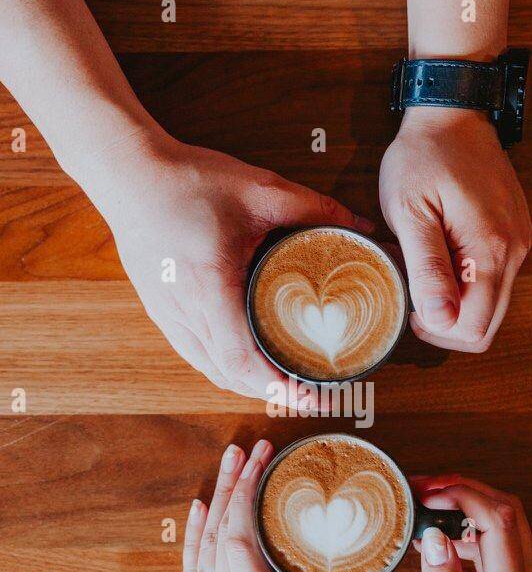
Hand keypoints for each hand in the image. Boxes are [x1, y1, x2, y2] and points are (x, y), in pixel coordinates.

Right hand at [87, 130, 370, 402]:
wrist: (128, 174)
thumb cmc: (189, 181)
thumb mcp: (261, 190)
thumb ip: (317, 210)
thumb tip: (364, 228)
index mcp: (210, 288)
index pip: (243, 362)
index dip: (279, 387)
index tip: (314, 396)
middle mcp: (186, 312)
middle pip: (232, 377)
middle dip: (276, 393)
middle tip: (316, 394)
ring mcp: (168, 317)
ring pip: (213, 371)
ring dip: (251, 384)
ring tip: (289, 381)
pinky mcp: (161, 312)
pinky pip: (198, 355)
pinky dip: (228, 368)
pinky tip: (251, 360)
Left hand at [173, 439, 381, 571]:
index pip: (247, 544)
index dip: (252, 496)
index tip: (268, 462)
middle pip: (224, 536)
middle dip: (237, 484)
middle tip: (253, 446)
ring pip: (204, 550)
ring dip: (216, 501)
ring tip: (229, 462)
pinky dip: (193, 540)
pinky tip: (199, 513)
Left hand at [379, 108, 531, 351]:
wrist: (452, 112)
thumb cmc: (424, 156)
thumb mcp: (410, 212)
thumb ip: (427, 269)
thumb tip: (440, 319)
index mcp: (491, 250)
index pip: (474, 328)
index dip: (437, 329)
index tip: (409, 305)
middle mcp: (515, 252)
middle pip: (487, 323)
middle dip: (447, 322)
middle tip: (413, 294)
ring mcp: (519, 244)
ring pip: (490, 303)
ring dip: (455, 300)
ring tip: (424, 268)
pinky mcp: (514, 235)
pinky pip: (493, 279)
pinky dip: (466, 281)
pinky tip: (441, 256)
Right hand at [412, 474, 531, 571]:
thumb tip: (434, 538)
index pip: (499, 523)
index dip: (462, 495)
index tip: (425, 491)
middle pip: (511, 515)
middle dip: (465, 492)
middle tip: (420, 490)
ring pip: (510, 531)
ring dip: (469, 512)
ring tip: (423, 512)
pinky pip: (506, 555)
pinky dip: (475, 538)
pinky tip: (440, 546)